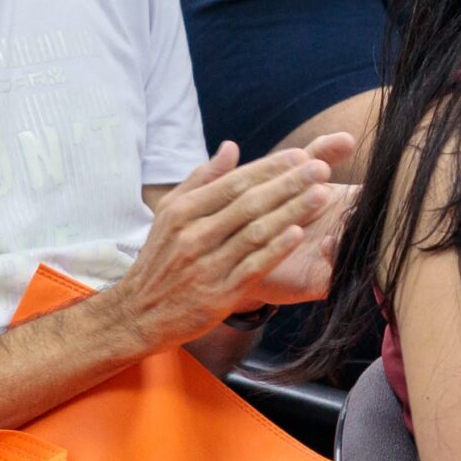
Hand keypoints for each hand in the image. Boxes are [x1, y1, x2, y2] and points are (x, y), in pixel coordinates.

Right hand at [111, 136, 355, 348]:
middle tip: (321, 168)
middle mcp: (193, 236)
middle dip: (289, 184)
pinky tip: (298, 234)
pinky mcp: (218, 295)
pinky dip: (276, 250)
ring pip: (255, 233)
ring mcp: (206, 266)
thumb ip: (202, 179)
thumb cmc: (161, 258)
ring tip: (321, 195)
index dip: (269, 168)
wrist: (139, 314)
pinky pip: (252, 267)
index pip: (233, 183)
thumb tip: (231, 147)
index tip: (299, 154)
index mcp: (182, 212)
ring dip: (291, 212)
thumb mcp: (169, 213)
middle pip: (249, 204)